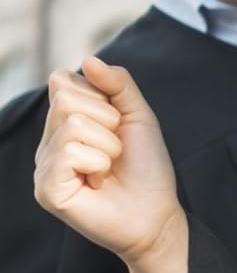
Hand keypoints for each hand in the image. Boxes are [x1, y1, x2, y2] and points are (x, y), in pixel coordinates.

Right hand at [34, 56, 184, 272]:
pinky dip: (97, 163)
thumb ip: (118, 84)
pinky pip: (69, 152)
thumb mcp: (138, 116)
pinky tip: (98, 181)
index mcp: (65, 121)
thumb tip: (88, 59)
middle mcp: (49, 141)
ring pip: (72, 125)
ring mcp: (44, 165)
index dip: (100, 98)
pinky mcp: (46, 188)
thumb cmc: (147, 167)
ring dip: (108, 145)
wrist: (157, 213)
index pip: (64, 81)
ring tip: (109, 167)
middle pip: (67, 100)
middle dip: (107, 122)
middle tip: (116, 150)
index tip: (116, 123)